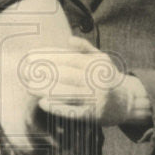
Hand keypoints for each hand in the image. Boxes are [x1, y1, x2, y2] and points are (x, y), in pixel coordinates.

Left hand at [19, 36, 151, 125]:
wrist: (128, 102)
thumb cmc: (108, 78)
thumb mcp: (102, 59)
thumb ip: (85, 48)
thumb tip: (69, 40)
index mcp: (97, 64)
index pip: (68, 58)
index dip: (48, 56)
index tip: (30, 56)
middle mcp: (97, 80)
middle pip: (66, 74)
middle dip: (44, 72)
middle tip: (26, 71)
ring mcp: (96, 98)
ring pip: (68, 92)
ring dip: (46, 89)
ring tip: (30, 86)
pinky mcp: (94, 115)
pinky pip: (73, 111)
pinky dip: (57, 107)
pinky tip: (43, 103)